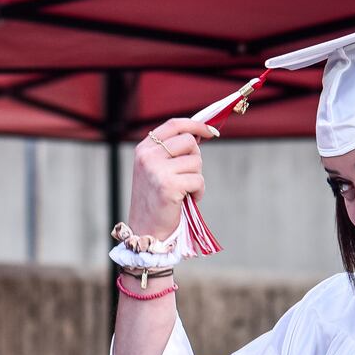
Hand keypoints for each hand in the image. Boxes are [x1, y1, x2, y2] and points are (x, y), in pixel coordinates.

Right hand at [126, 117, 215, 237]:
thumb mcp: (156, 169)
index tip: (211, 132)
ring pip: (196, 161)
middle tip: (188, 175)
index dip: (196, 125)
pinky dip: (199, 191)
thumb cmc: (156, 199)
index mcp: (144, 149)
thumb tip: (199, 134)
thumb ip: (172, 151)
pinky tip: (188, 199)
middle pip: (189, 141)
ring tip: (185, 190)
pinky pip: (198, 180)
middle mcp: (148, 156)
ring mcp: (157, 170)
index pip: (174, 125)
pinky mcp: (169, 185)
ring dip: (197, 177)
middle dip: (196, 158)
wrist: (146, 229)